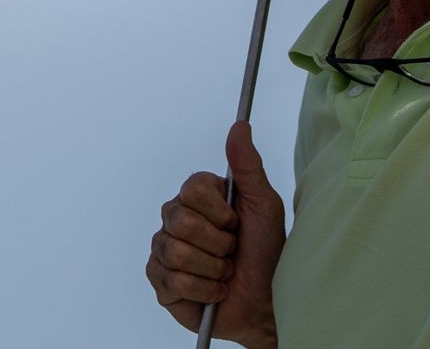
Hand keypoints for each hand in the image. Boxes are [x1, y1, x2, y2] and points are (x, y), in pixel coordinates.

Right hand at [146, 122, 284, 347]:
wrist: (268, 304)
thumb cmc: (269, 255)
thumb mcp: (264, 206)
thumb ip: (247, 165)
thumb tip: (240, 125)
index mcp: (196, 200)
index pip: (190, 190)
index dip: (219, 212)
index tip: (236, 223)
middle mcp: (174, 220)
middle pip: (181, 221)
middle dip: (218, 244)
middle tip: (232, 252)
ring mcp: (164, 251)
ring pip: (176, 252)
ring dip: (213, 270)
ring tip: (225, 274)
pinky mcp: (161, 283)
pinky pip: (172, 281)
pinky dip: (203, 291)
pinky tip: (214, 292)